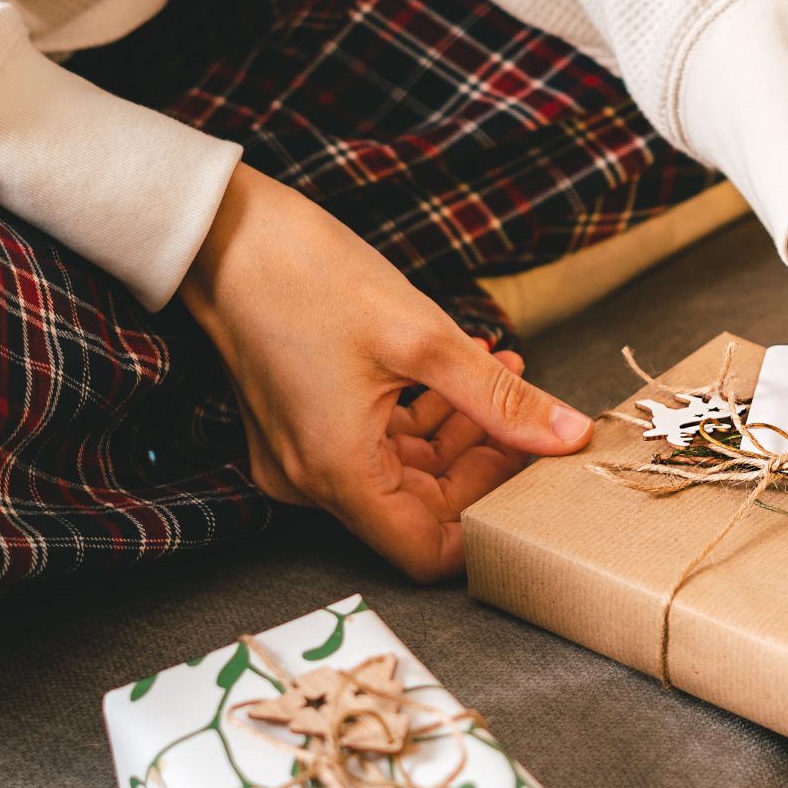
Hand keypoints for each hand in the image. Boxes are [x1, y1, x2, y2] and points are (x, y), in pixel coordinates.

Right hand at [178, 164, 591, 578]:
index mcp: (338, 473)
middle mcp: (312, 480)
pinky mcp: (299, 425)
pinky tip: (463, 366)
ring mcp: (300, 455)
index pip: (426, 553)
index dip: (487, 524)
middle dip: (484, 462)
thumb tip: (567, 434)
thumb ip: (501, 398)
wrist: (220, 235)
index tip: (530, 478)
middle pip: (419, 509)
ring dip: (459, 428)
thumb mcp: (424, 338)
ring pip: (400, 471)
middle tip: (530, 411)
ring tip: (505, 368)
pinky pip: (372, 441)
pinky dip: (420, 413)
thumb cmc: (306, 276)